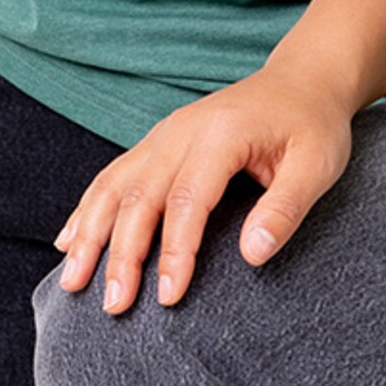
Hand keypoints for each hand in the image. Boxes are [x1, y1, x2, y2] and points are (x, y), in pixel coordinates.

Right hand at [54, 67, 355, 314]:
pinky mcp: (158, 141)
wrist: (302, 79)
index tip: (168, 298)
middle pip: (140, 196)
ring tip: (73, 283)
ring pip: (115, 185)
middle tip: (114, 306)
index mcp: (221, 134)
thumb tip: (253, 256)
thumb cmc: (312, 126)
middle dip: (123, 254)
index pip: (188, 200)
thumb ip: (286, 207)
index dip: (175, 252)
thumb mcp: (318, 164)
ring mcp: (165, 133)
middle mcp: (182, 130)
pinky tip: (67, 240)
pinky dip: (87, 209)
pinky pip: (113, 175)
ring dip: (91, 234)